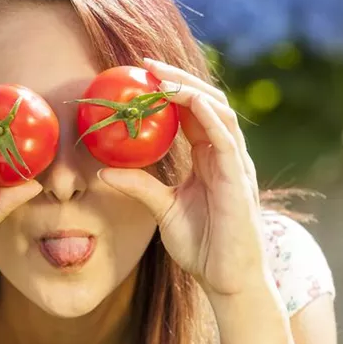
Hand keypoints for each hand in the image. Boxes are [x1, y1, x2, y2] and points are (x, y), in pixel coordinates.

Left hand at [97, 58, 265, 296]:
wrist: (226, 279)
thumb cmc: (202, 246)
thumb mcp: (162, 209)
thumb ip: (139, 187)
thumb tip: (103, 172)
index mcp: (208, 159)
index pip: (191, 113)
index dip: (169, 91)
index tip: (140, 75)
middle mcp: (223, 155)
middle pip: (206, 102)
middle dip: (178, 78)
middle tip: (146, 64)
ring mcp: (234, 164)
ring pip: (218, 111)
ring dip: (190, 89)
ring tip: (160, 76)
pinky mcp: (238, 178)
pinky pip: (225, 137)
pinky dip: (206, 114)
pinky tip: (186, 99)